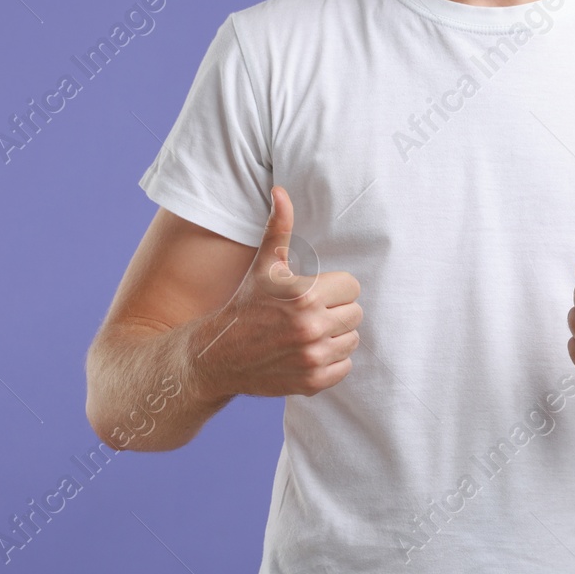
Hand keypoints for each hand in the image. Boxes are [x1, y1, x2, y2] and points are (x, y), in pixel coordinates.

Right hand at [186, 186, 362, 399]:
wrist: (218, 355)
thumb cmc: (246, 304)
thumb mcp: (263, 265)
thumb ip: (278, 227)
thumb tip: (281, 191)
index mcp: (304, 295)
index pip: (352, 287)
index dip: (334, 288)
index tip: (315, 292)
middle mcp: (310, 328)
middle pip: (356, 313)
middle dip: (337, 311)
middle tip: (311, 312)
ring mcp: (312, 358)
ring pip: (352, 340)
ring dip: (336, 336)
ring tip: (310, 332)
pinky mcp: (312, 382)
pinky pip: (345, 367)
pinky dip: (332, 362)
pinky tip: (308, 352)